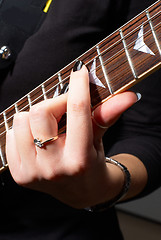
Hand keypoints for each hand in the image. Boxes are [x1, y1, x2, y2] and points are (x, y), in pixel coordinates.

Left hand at [6, 63, 137, 207]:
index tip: (79, 71)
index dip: (78, 85)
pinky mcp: (19, 174)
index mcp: (80, 159)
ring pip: (21, 120)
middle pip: (41, 112)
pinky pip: (11, 135)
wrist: (81, 192)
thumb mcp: (100, 139)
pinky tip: (37, 138)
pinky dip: (24, 130)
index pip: (77, 111)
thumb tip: (130, 96)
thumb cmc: (92, 163)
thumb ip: (109, 115)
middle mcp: (54, 168)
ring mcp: (33, 173)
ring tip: (49, 126)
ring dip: (35, 117)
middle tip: (62, 108)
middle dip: (53, 103)